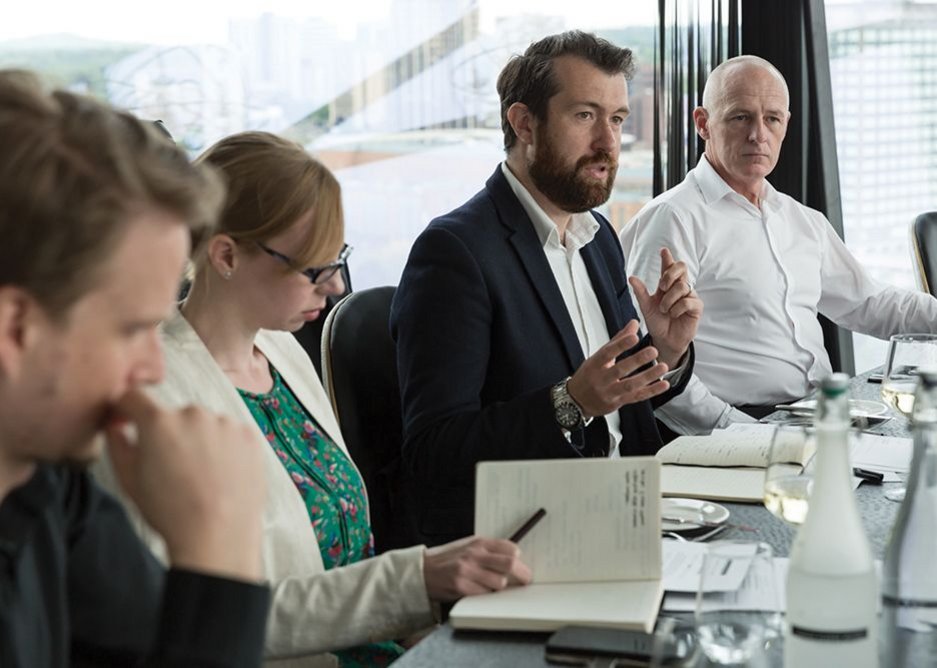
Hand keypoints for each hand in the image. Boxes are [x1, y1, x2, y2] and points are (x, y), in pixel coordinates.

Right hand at [105, 389, 265, 580]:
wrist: (218, 535)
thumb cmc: (169, 512)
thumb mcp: (128, 480)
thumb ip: (117, 443)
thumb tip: (116, 424)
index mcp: (159, 421)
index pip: (134, 397)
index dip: (127, 409)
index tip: (128, 422)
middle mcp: (194, 413)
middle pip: (174, 415)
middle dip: (170, 434)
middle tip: (173, 467)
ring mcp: (225, 423)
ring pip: (205, 425)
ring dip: (200, 440)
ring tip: (201, 476)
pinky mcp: (249, 436)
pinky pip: (231, 435)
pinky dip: (226, 449)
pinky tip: (222, 475)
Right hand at [423, 536, 531, 600]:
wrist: (423, 571)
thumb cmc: (448, 560)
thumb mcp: (468, 546)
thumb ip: (488, 550)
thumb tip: (513, 558)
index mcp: (478, 542)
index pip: (510, 548)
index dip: (519, 559)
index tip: (521, 565)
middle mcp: (474, 554)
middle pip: (510, 564)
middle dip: (522, 574)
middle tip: (525, 580)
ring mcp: (468, 571)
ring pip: (500, 583)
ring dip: (500, 587)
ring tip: (492, 586)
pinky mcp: (461, 587)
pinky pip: (485, 595)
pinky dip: (486, 595)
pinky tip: (479, 591)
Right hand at [566, 319, 670, 417]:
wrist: (576, 401)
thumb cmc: (588, 376)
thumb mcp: (597, 357)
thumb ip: (618, 340)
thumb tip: (634, 324)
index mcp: (595, 364)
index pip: (607, 353)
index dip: (621, 345)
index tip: (634, 336)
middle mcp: (601, 379)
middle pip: (619, 369)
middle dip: (637, 360)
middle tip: (653, 351)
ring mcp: (609, 392)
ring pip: (630, 385)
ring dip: (648, 376)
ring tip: (662, 367)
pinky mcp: (618, 403)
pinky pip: (636, 397)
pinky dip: (651, 391)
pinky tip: (663, 384)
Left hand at [629, 247, 701, 367]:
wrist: (664, 340)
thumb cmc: (657, 322)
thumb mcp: (646, 307)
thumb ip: (640, 292)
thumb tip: (631, 277)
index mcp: (667, 285)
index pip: (669, 267)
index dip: (667, 258)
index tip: (663, 251)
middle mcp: (680, 287)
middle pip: (681, 268)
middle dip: (670, 274)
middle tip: (662, 287)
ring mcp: (689, 296)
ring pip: (683, 286)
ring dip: (669, 299)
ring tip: (664, 310)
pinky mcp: (696, 307)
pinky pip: (688, 301)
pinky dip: (677, 308)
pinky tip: (674, 315)